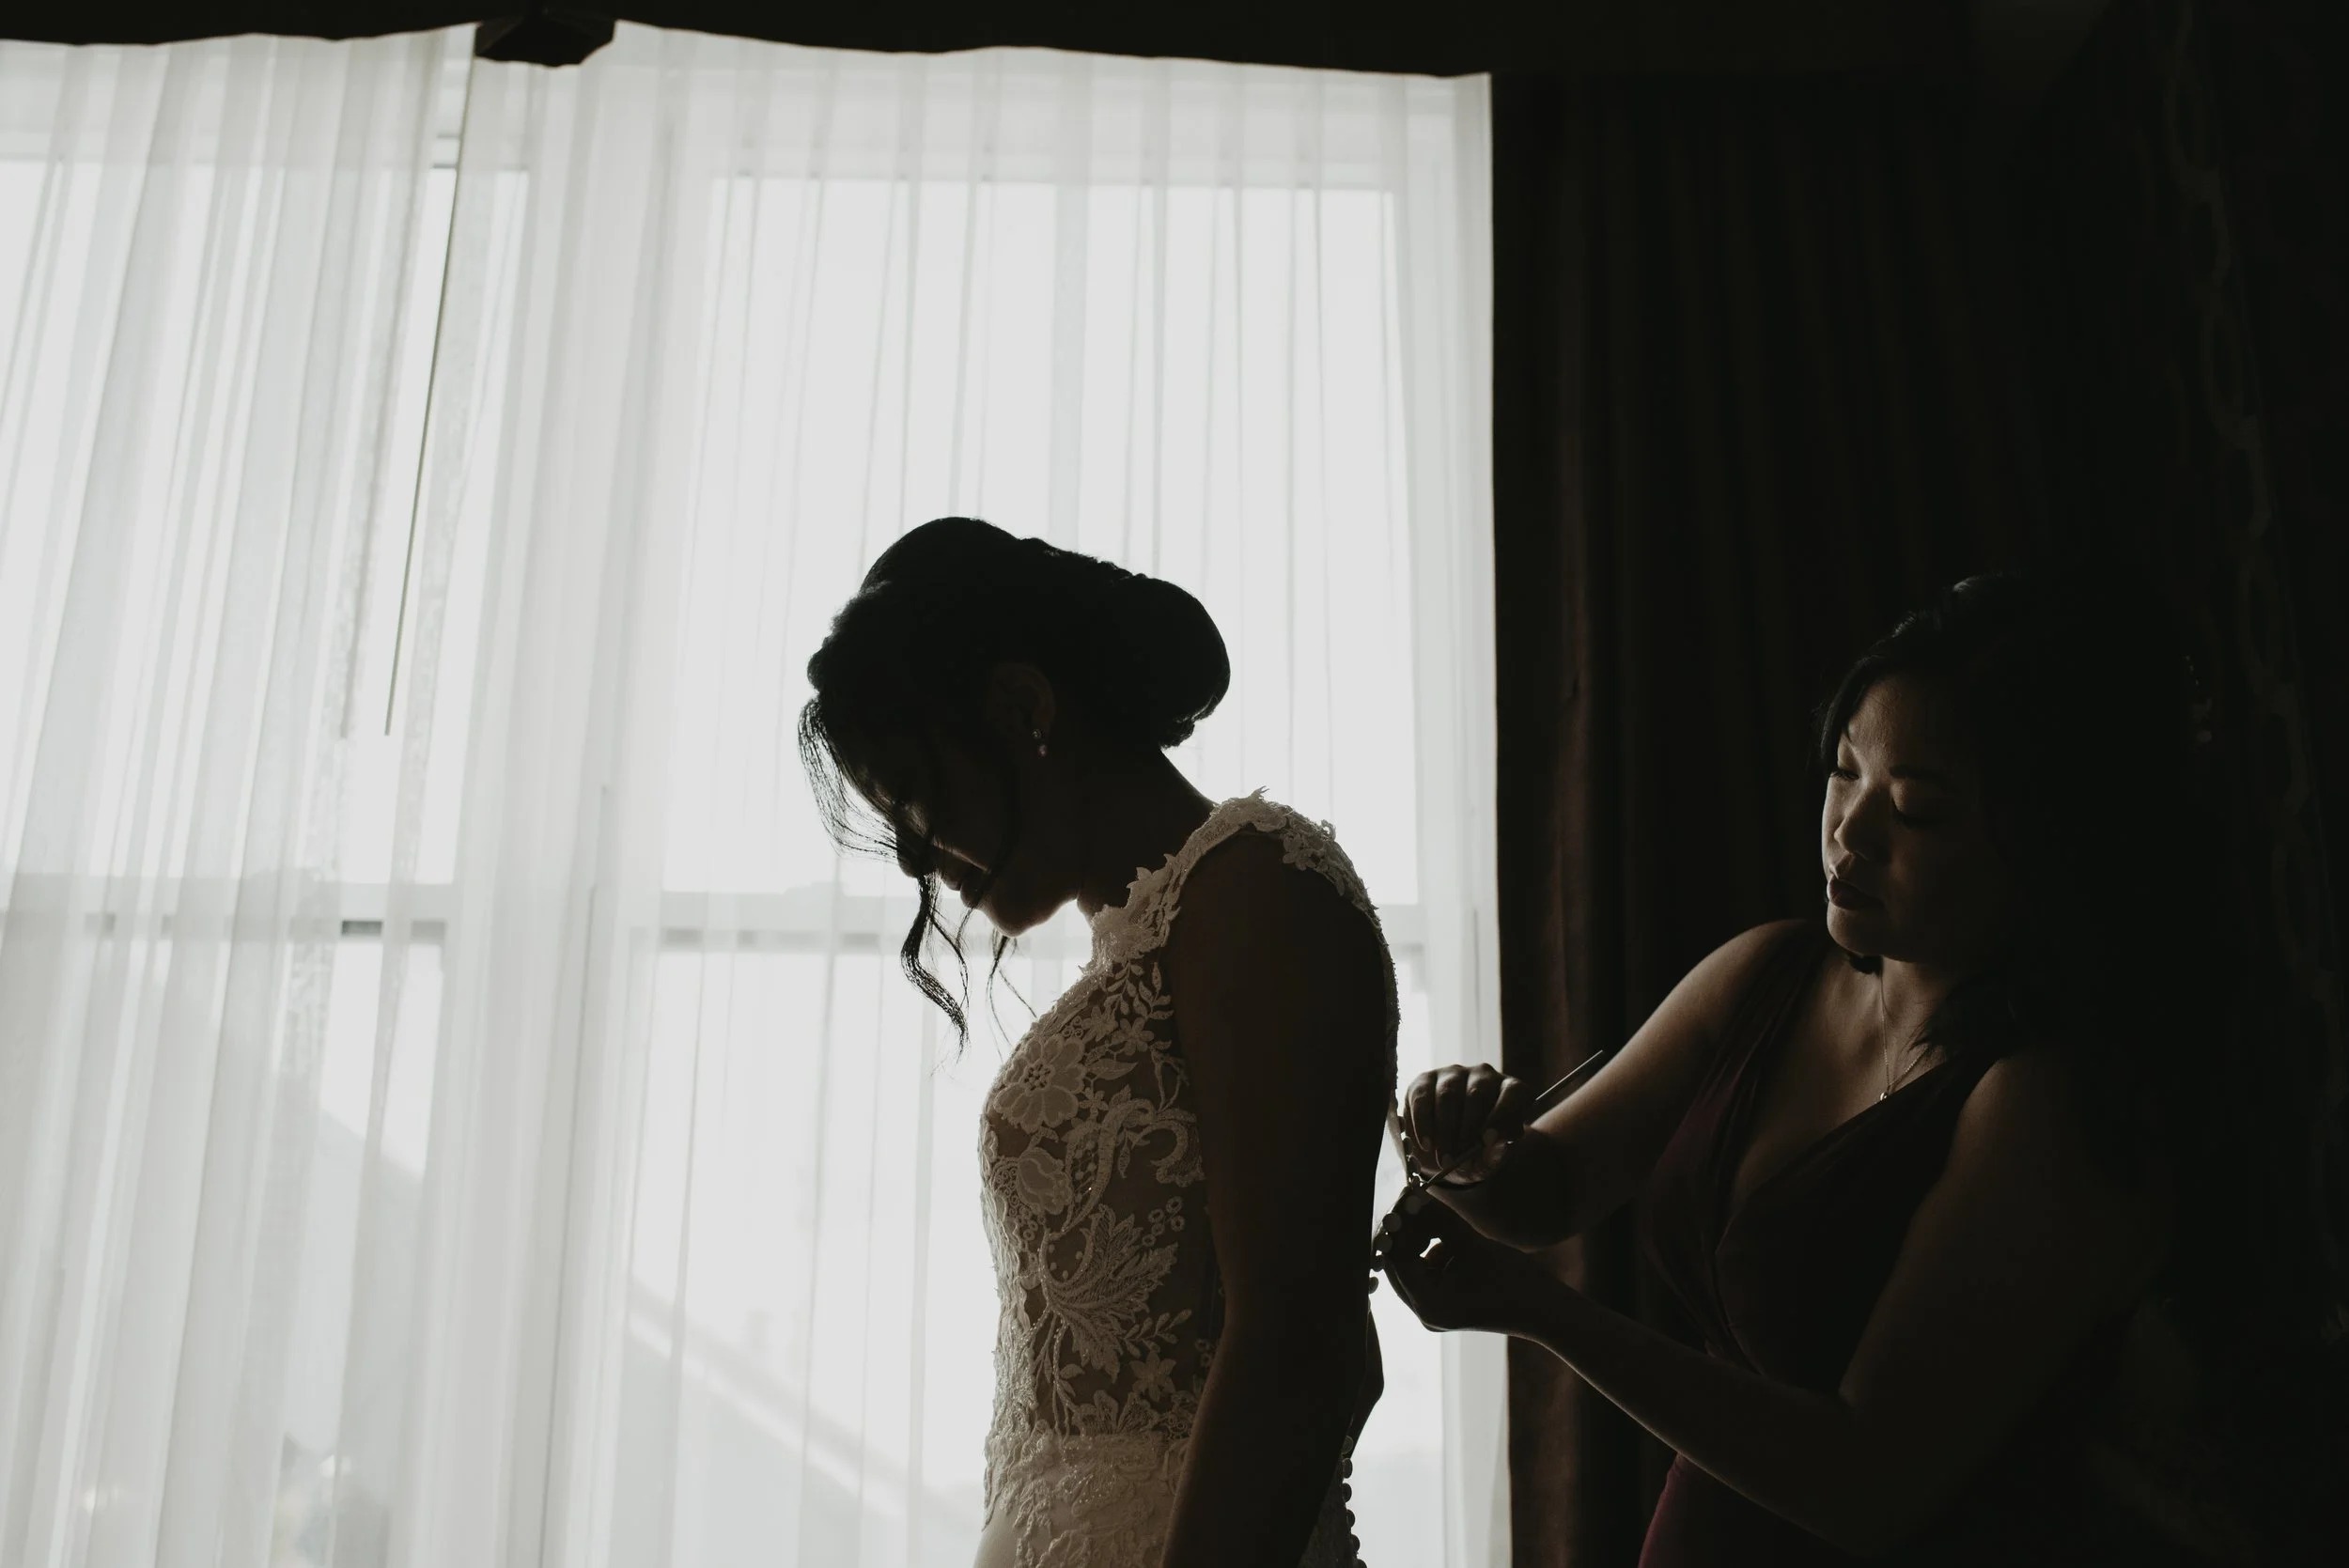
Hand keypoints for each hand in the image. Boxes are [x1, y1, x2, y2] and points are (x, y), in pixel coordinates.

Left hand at [1370, 1186, 1553, 1334]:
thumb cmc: (1514, 1281)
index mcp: (1428, 1305)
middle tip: (1419, 1201)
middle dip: (1410, 1231)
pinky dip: (1437, 1250)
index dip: (1400, 1225)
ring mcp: (1436, 1309)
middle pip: (1400, 1263)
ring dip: (1425, 1240)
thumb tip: (1415, 1195)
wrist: (1547, 1311)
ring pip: (1415, 1264)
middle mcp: (1426, 1312)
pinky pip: (1430, 1270)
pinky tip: (1457, 1240)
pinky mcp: (1448, 1302)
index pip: (1396, 1259)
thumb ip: (1441, 1221)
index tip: (1408, 1196)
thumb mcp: (1474, 1246)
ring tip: (1445, 1222)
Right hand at [1396, 1063, 1534, 1185]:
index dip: (1504, 1114)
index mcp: (1510, 1091)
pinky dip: (1423, 1124)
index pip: (1514, 1092)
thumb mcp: (1489, 1161)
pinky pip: (1423, 1098)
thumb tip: (1498, 1145)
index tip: (1489, 1141)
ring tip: (1444, 1159)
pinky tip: (1426, 1144)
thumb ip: (1495, 1156)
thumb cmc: (1476, 1152)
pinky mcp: (1425, 1079)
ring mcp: (1454, 1074)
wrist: (1444, 1148)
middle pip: (1477, 1094)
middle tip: (1460, 1159)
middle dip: (1467, 1131)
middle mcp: (1484, 1075)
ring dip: (1445, 1131)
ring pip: (1448, 1095)